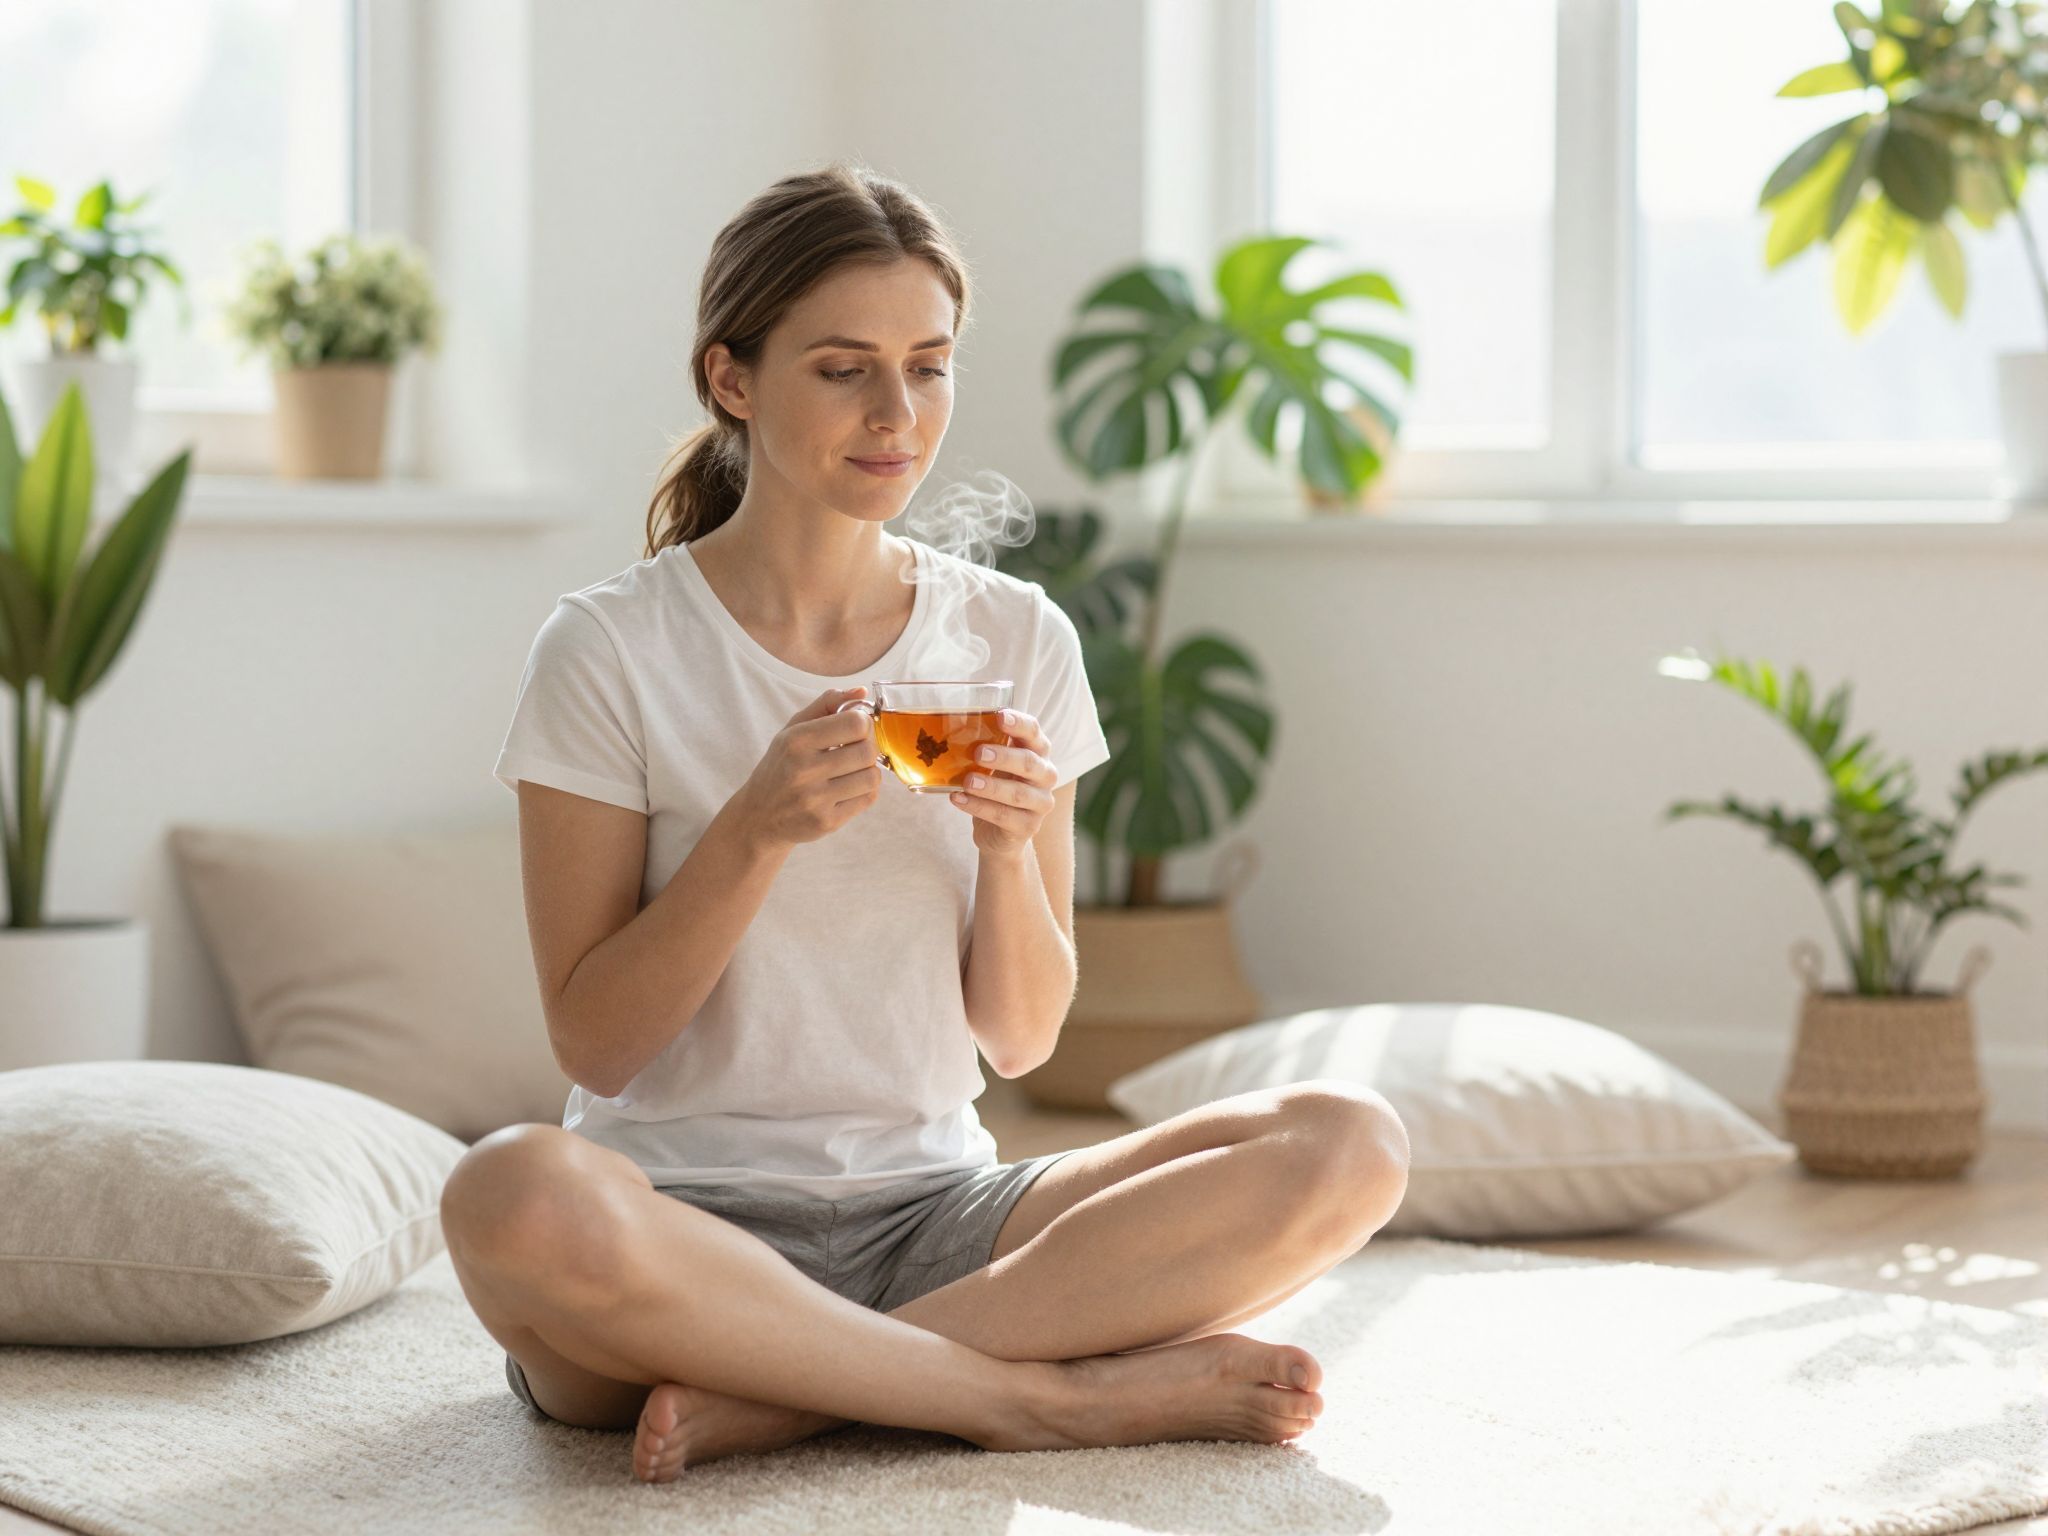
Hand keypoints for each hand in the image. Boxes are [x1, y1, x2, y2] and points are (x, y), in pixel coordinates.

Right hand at [734, 686, 881, 850]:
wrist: (758, 817)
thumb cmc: (781, 766)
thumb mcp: (793, 729)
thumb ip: (827, 704)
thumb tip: (862, 691)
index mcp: (796, 741)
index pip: (856, 723)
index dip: (864, 723)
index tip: (857, 728)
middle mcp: (804, 770)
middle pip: (867, 751)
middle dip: (869, 748)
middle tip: (857, 750)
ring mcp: (815, 799)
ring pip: (872, 777)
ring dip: (868, 771)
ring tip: (852, 771)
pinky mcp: (826, 822)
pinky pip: (867, 799)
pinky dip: (865, 791)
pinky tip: (848, 788)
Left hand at [950, 707, 1055, 859]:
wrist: (1000, 832)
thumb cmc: (996, 786)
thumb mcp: (992, 764)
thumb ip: (982, 746)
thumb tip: (945, 727)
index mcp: (1037, 751)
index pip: (1034, 732)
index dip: (1019, 723)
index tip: (1000, 716)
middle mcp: (1045, 775)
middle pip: (1030, 763)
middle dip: (1004, 757)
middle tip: (978, 753)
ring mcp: (1040, 803)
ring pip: (1018, 793)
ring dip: (991, 786)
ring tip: (967, 782)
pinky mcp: (1028, 826)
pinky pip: (1004, 816)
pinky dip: (979, 807)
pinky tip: (958, 799)